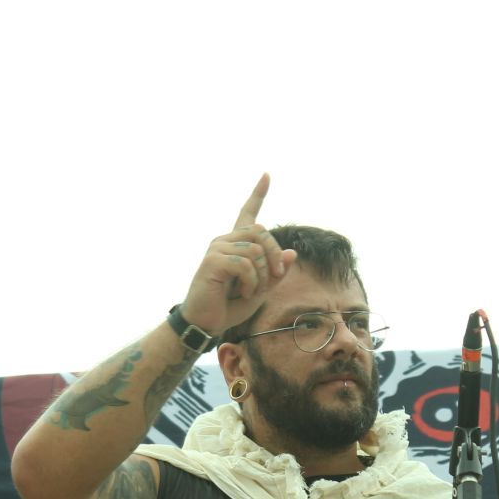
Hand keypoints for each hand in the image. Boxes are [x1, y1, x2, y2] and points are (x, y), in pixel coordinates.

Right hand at [180, 174, 295, 335]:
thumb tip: (292, 253)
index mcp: (236, 245)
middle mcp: (225, 241)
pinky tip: (245, 293)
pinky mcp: (212, 261)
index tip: (266, 175)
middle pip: (261, 232)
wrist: (206, 323)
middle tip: (275, 277)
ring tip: (253, 291)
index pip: (247, 213)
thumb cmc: (230, 307)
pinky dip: (252, 282)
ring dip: (262, 274)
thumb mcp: (261, 290)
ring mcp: (217, 249)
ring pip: (255, 249)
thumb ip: (275, 273)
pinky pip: (245, 264)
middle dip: (275, 255)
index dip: (257, 194)